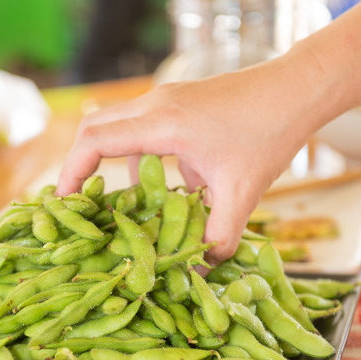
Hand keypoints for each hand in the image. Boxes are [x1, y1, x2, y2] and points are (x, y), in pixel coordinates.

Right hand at [57, 53, 325, 263]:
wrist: (296, 87)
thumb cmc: (270, 133)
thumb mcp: (243, 193)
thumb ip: (219, 237)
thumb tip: (199, 272)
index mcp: (163, 123)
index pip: (94, 141)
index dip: (71, 172)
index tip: (64, 203)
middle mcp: (155, 104)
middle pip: (93, 127)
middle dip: (79, 165)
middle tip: (79, 203)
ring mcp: (165, 97)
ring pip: (117, 124)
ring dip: (111, 160)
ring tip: (119, 201)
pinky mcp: (177, 100)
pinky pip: (142, 126)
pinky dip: (139, 154)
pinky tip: (166, 185)